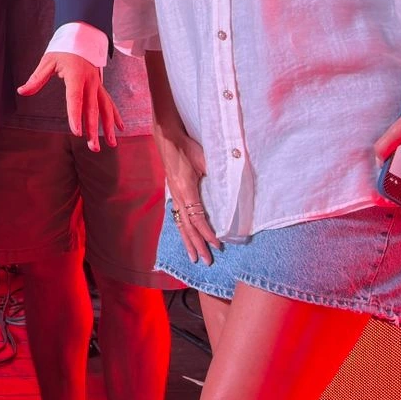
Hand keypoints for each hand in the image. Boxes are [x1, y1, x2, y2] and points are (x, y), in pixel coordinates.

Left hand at [19, 51, 121, 150]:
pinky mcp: (100, 87)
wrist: (82, 36)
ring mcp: (98, 85)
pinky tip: (120, 129)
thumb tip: (21, 91)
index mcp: (76, 75)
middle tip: (92, 147)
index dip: (76, 116)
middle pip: (92, 108)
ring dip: (108, 127)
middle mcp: (90, 82)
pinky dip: (115, 116)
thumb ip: (36, 78)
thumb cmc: (63, 49)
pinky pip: (109, 103)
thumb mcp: (48, 60)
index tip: (76, 132)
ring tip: (111, 145)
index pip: (75, 98)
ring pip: (105, 108)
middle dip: (92, 129)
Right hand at [154, 123, 221, 263]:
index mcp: (186, 190)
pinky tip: (186, 238)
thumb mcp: (204, 159)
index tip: (217, 244)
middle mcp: (178, 197)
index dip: (207, 233)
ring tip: (193, 257)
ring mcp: (174, 196)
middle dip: (197, 245)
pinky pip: (177, 217)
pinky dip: (182, 231)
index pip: (197, 218)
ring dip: (188, 242)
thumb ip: (217, 174)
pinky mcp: (174, 194)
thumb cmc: (186, 147)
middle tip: (206, 261)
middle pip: (187, 227)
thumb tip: (232, 187)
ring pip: (180, 225)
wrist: (168, 138)